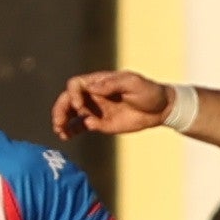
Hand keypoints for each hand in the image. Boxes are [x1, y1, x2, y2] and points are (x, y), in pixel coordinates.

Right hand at [52, 70, 176, 141]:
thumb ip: (113, 84)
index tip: (80, 106)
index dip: (73, 95)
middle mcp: (93, 95)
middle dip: (60, 110)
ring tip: (60, 132)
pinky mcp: (99, 124)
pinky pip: (80, 126)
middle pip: (68, 99)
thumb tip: (93, 87)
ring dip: (62, 121)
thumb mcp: (133, 83)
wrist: (160, 110)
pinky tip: (66, 137)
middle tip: (58, 122)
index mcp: (99, 82)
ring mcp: (95, 109)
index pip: (76, 85)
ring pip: (70, 113)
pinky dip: (71, 130)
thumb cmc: (149, 92)